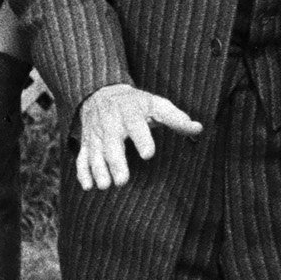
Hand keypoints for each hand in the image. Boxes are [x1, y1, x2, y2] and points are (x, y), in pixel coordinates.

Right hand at [75, 83, 200, 189]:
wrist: (101, 92)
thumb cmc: (136, 104)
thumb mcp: (155, 104)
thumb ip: (176, 118)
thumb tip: (198, 128)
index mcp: (130, 113)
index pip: (136, 125)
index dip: (142, 139)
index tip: (148, 155)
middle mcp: (111, 124)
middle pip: (112, 143)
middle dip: (116, 162)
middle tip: (123, 181)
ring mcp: (96, 135)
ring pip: (95, 153)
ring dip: (98, 170)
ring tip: (105, 186)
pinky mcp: (86, 143)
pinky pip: (81, 158)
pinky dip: (83, 172)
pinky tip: (88, 187)